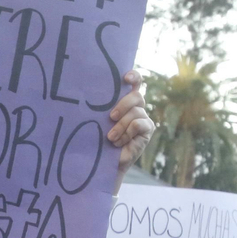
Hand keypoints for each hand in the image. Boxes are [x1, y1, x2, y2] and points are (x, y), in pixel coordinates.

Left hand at [107, 71, 153, 193]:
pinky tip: (118, 142)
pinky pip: (139, 124)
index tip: (126, 78)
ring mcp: (144, 117)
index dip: (134, 77)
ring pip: (136, 112)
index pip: (134, 82)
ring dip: (121, 126)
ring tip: (110, 137)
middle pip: (136, 96)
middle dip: (123, 104)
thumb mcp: (98, 120)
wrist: (104, 161)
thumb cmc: (98, 137)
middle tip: (110, 117)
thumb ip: (101, 107)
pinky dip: (127, 133)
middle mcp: (136, 106)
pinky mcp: (148, 129)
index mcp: (124, 99)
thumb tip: (88, 95)